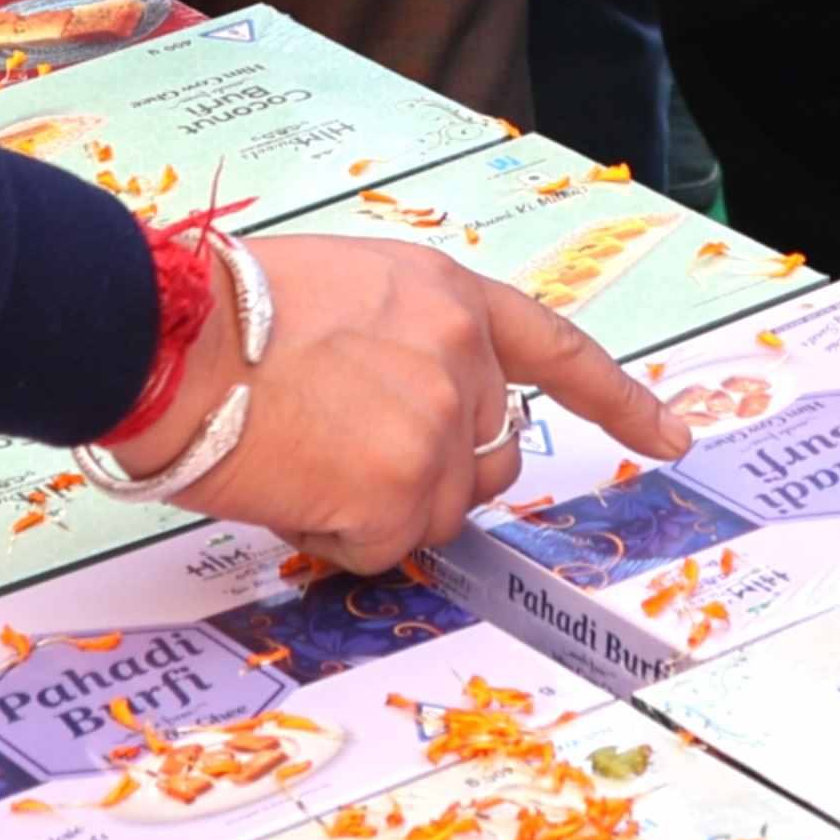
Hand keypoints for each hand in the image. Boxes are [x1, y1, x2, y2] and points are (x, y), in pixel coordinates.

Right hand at [119, 234, 694, 574]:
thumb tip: (401, 417)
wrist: (168, 338)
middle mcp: (461, 356)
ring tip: (300, 455)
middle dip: (432, 472)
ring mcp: (439, 429)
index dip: (618, 400)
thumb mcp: (341, 290)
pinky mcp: (403, 494)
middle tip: (344, 452)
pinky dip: (337, 536)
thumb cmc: (220, 312)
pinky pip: (384, 549)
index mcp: (446, 294)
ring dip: (377, 507)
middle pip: (488, 455)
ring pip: (435, 512)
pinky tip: (291, 486)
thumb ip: (399, 342)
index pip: (557, 349)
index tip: (671, 437)